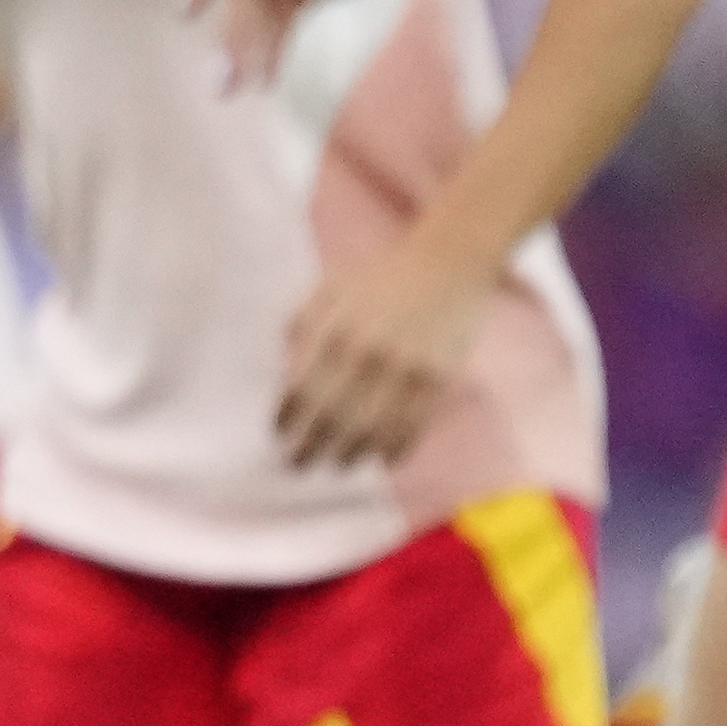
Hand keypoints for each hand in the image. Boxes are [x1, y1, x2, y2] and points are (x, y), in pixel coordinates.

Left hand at [275, 228, 489, 466]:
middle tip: (298, 465)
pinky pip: (413, 424)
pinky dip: (396, 447)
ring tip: (338, 465)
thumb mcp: (328, 289)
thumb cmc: (381, 274)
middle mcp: (366, 353)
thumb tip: (286, 372)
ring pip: (371, 427)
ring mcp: (404, 368)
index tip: (279, 435)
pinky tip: (382, 459)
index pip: (300, 388)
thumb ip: (302, 326)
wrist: (447, 260)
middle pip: (331, 415)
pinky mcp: (437, 377)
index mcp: (333, 329)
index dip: (287, 417)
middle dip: (311, 445)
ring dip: (351, 453)